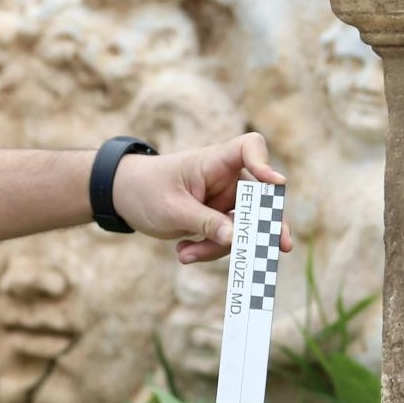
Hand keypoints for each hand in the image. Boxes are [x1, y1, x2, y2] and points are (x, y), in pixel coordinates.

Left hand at [112, 132, 295, 264]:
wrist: (123, 197)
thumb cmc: (145, 191)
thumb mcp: (172, 209)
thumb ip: (204, 222)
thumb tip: (236, 239)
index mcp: (214, 162)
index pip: (249, 147)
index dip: (264, 163)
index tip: (275, 184)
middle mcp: (225, 178)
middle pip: (260, 198)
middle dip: (266, 225)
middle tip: (280, 247)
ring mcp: (223, 199)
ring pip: (242, 227)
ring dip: (218, 247)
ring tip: (185, 255)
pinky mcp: (217, 219)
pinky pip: (227, 238)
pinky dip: (209, 249)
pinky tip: (185, 253)